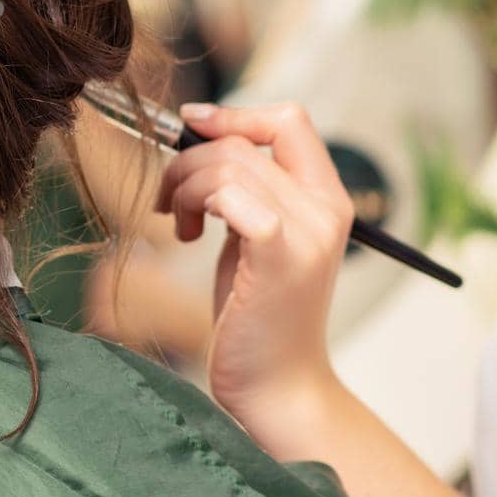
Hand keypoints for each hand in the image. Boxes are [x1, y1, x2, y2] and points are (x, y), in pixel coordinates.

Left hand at [157, 102, 354, 424]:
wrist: (276, 383)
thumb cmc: (256, 310)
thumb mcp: (254, 236)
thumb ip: (245, 189)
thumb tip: (199, 133)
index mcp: (328, 198)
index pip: (290, 120)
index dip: (234, 113)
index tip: (190, 125)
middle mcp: (326, 208)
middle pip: (241, 143)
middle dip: (187, 161)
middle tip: (169, 200)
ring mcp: (308, 232)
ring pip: (226, 166)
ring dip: (183, 187)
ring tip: (181, 224)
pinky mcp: (281, 256)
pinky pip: (230, 197)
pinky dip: (196, 206)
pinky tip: (189, 236)